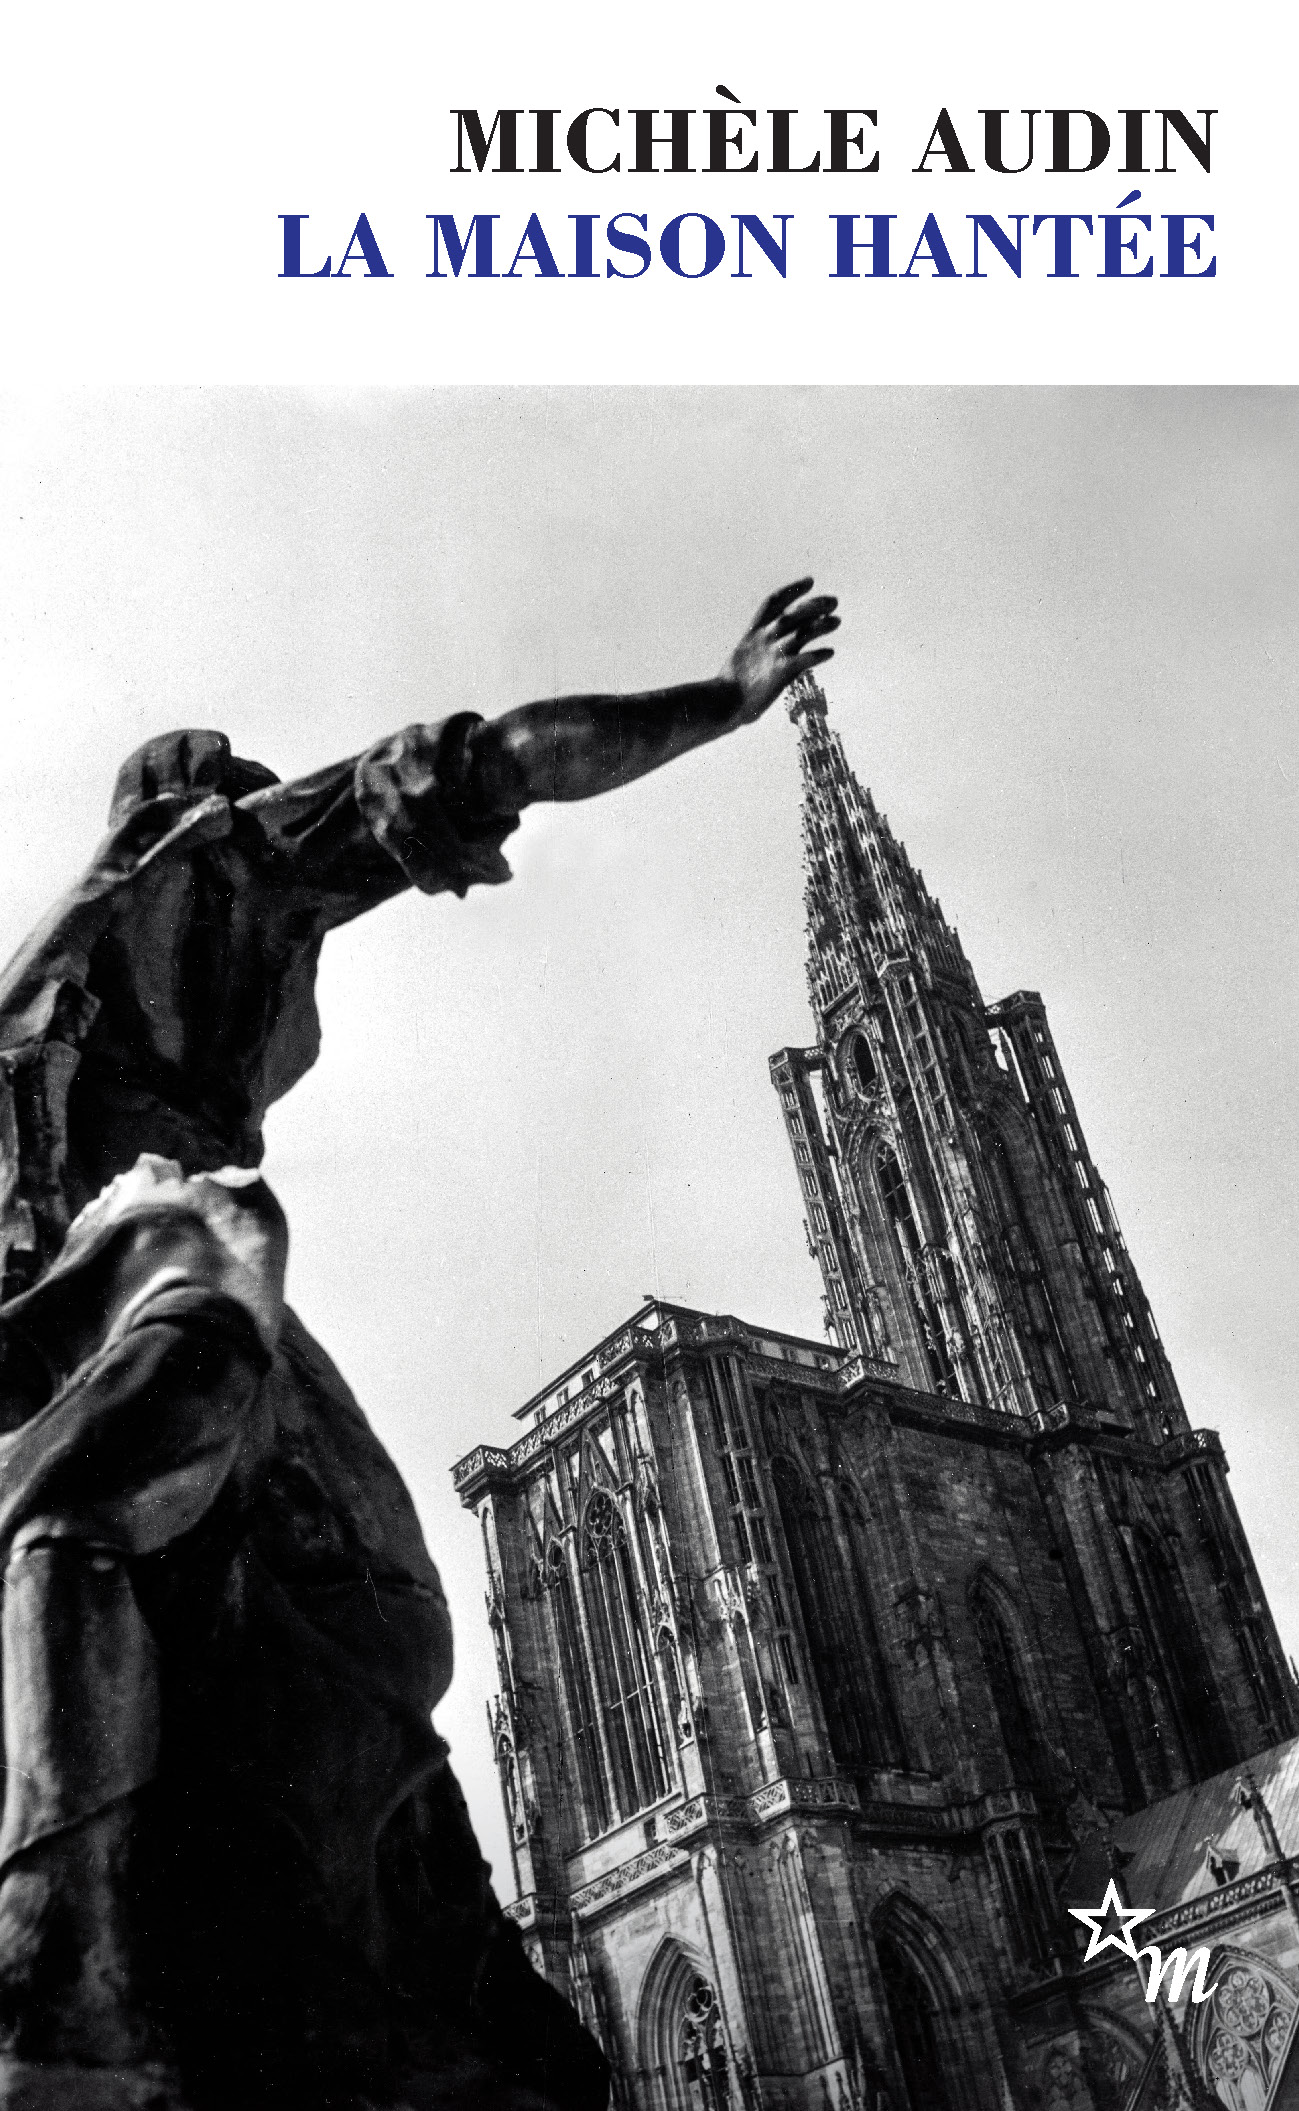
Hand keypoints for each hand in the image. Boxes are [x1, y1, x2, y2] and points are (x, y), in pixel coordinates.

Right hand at [721, 578, 838, 724]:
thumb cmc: (730, 686)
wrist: (721, 701)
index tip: (810, 581)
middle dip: (815, 604)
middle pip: (794, 613)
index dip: (793, 590)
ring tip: (836, 621)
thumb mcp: (742, 657)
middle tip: (833, 601)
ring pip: (803, 632)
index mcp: (753, 632)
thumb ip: (758, 649)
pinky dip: (819, 654)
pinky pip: (806, 659)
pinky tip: (830, 652)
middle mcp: (764, 637)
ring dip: (822, 625)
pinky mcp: (781, 672)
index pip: (774, 602)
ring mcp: (773, 653)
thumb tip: (772, 649)